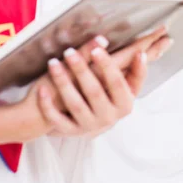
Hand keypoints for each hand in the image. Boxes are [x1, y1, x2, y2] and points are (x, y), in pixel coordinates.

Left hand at [31, 31, 171, 137]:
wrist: (92, 123)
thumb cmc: (111, 98)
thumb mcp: (127, 88)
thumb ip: (135, 72)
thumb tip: (141, 54)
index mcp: (125, 105)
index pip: (117, 83)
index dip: (107, 66)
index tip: (96, 50)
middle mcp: (108, 118)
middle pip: (94, 91)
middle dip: (81, 69)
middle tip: (70, 51)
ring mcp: (89, 126)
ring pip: (75, 103)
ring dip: (63, 82)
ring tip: (53, 63)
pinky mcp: (71, 132)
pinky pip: (57, 120)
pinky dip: (48, 105)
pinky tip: (41, 89)